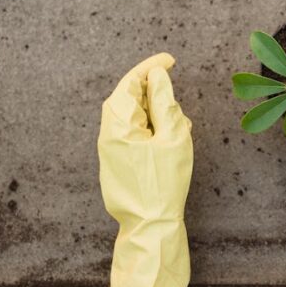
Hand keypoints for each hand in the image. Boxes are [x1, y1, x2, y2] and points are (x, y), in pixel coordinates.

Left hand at [98, 53, 192, 286]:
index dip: (152, 67)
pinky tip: (168, 145)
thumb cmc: (164, 183)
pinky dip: (151, 131)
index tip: (170, 60)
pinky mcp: (115, 162)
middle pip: (130, 98)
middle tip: (178, 103)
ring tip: (178, 130)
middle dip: (155, 94)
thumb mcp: (173, 137)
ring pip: (133, 117)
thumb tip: (158, 75)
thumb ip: (165, 102)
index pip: (132, 82)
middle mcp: (107, 132)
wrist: (150, 226)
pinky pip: (132, 135)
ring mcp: (109, 148)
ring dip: (156, 116)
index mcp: (118, 122)